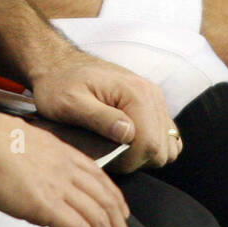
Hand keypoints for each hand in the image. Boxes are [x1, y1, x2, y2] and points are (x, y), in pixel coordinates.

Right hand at [0, 105, 132, 226]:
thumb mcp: (22, 147)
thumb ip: (37, 165)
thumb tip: (34, 184)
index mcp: (63, 154)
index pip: (102, 181)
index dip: (116, 205)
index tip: (121, 222)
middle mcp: (68, 169)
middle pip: (109, 204)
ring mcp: (59, 186)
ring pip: (101, 222)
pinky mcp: (46, 205)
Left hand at [30, 47, 182, 172]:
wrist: (60, 65)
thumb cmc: (59, 85)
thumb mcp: (69, 103)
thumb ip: (99, 118)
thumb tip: (127, 134)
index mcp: (135, 93)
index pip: (149, 145)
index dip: (127, 161)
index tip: (104, 157)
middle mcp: (151, 94)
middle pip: (160, 149)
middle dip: (135, 160)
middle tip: (107, 152)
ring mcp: (154, 99)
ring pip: (167, 146)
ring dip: (144, 154)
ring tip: (116, 148)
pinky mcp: (153, 105)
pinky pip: (166, 137)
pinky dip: (152, 146)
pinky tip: (127, 143)